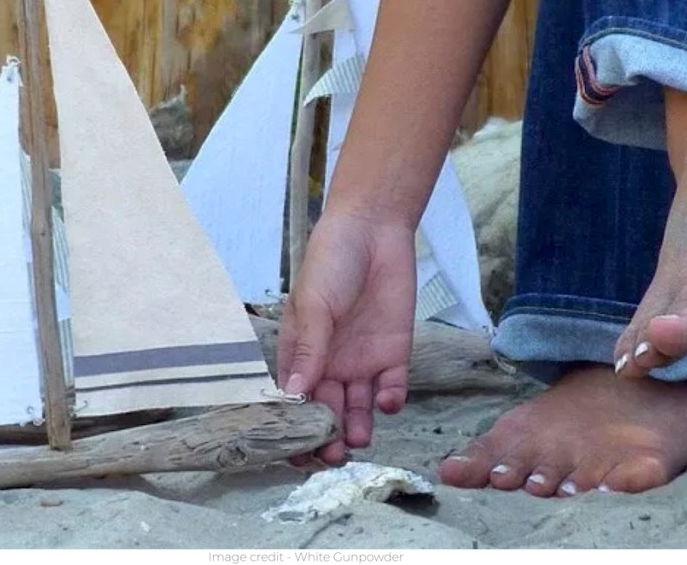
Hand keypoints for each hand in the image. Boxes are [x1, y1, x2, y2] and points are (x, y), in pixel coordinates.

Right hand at [278, 210, 416, 463]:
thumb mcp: (314, 305)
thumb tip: (292, 393)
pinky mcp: (393, 356)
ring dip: (357, 427)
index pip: (294, 400)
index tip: (296, 450)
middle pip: (326, 412)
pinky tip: (386, 401)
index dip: (294, 427)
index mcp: (301, 353)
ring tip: (358, 439)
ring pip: (358, 409)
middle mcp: (330, 365)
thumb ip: (309, 350)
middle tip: (332, 454)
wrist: (374, 231)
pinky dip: (389, 401)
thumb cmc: (331, 262)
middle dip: (327, 437)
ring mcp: (362, 362)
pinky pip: (392, 389)